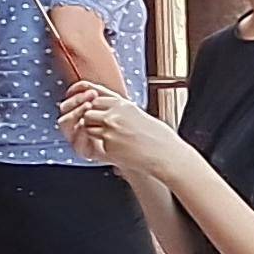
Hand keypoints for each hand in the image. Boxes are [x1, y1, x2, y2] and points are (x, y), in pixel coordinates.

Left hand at [58, 78, 178, 171]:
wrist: (165, 154)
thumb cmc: (158, 137)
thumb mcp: (138, 115)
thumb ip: (121, 110)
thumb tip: (107, 106)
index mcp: (123, 105)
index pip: (96, 99)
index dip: (95, 107)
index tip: (98, 114)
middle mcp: (114, 115)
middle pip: (88, 111)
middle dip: (90, 119)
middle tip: (100, 128)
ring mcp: (109, 130)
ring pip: (87, 127)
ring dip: (93, 133)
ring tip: (110, 139)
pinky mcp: (108, 145)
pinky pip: (97, 144)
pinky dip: (102, 146)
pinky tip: (118, 150)